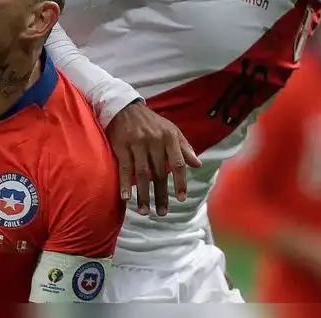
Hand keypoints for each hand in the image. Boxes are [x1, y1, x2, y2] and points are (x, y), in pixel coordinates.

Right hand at [106, 101, 201, 215]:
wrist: (125, 108)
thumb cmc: (151, 123)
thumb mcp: (171, 131)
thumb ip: (184, 148)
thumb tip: (198, 165)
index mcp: (169, 137)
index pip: (178, 163)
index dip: (180, 182)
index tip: (181, 199)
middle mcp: (154, 141)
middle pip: (160, 172)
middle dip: (161, 194)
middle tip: (162, 213)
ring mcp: (137, 143)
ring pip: (142, 173)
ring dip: (144, 194)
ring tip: (145, 211)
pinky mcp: (121, 145)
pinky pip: (125, 168)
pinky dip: (125, 184)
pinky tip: (126, 198)